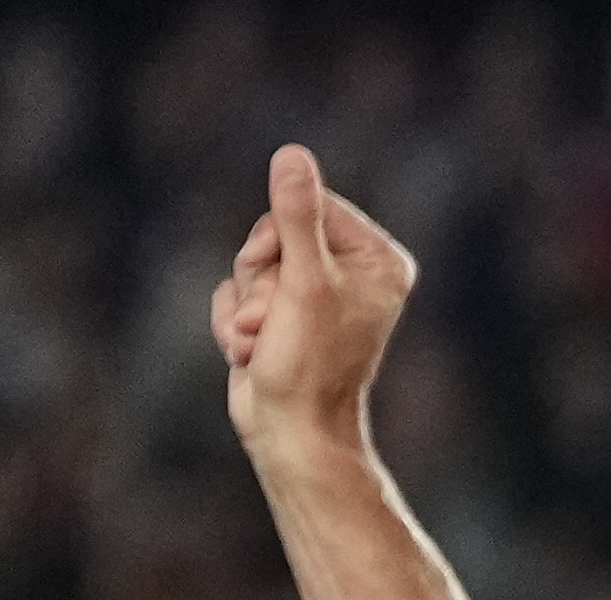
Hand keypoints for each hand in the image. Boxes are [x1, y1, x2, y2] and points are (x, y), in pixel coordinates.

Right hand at [217, 144, 421, 460]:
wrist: (292, 435)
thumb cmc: (308, 367)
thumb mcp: (302, 283)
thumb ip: (294, 217)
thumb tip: (292, 154)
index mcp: (377, 258)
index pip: (305, 203)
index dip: (276, 241)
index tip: (286, 284)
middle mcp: (352, 272)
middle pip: (273, 233)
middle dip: (259, 280)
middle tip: (272, 323)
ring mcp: (316, 294)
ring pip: (251, 265)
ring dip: (244, 306)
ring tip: (263, 343)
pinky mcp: (284, 315)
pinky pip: (236, 292)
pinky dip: (233, 323)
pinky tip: (252, 353)